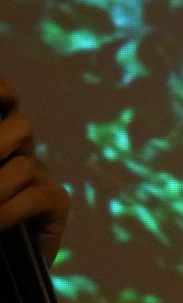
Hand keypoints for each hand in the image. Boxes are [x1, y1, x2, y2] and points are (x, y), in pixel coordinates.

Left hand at [0, 77, 69, 265]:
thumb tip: (5, 159)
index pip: (7, 103)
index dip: (3, 92)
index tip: (3, 93)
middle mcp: (21, 155)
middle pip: (19, 127)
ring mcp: (41, 179)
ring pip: (23, 165)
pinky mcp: (57, 204)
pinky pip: (37, 195)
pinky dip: (11, 210)